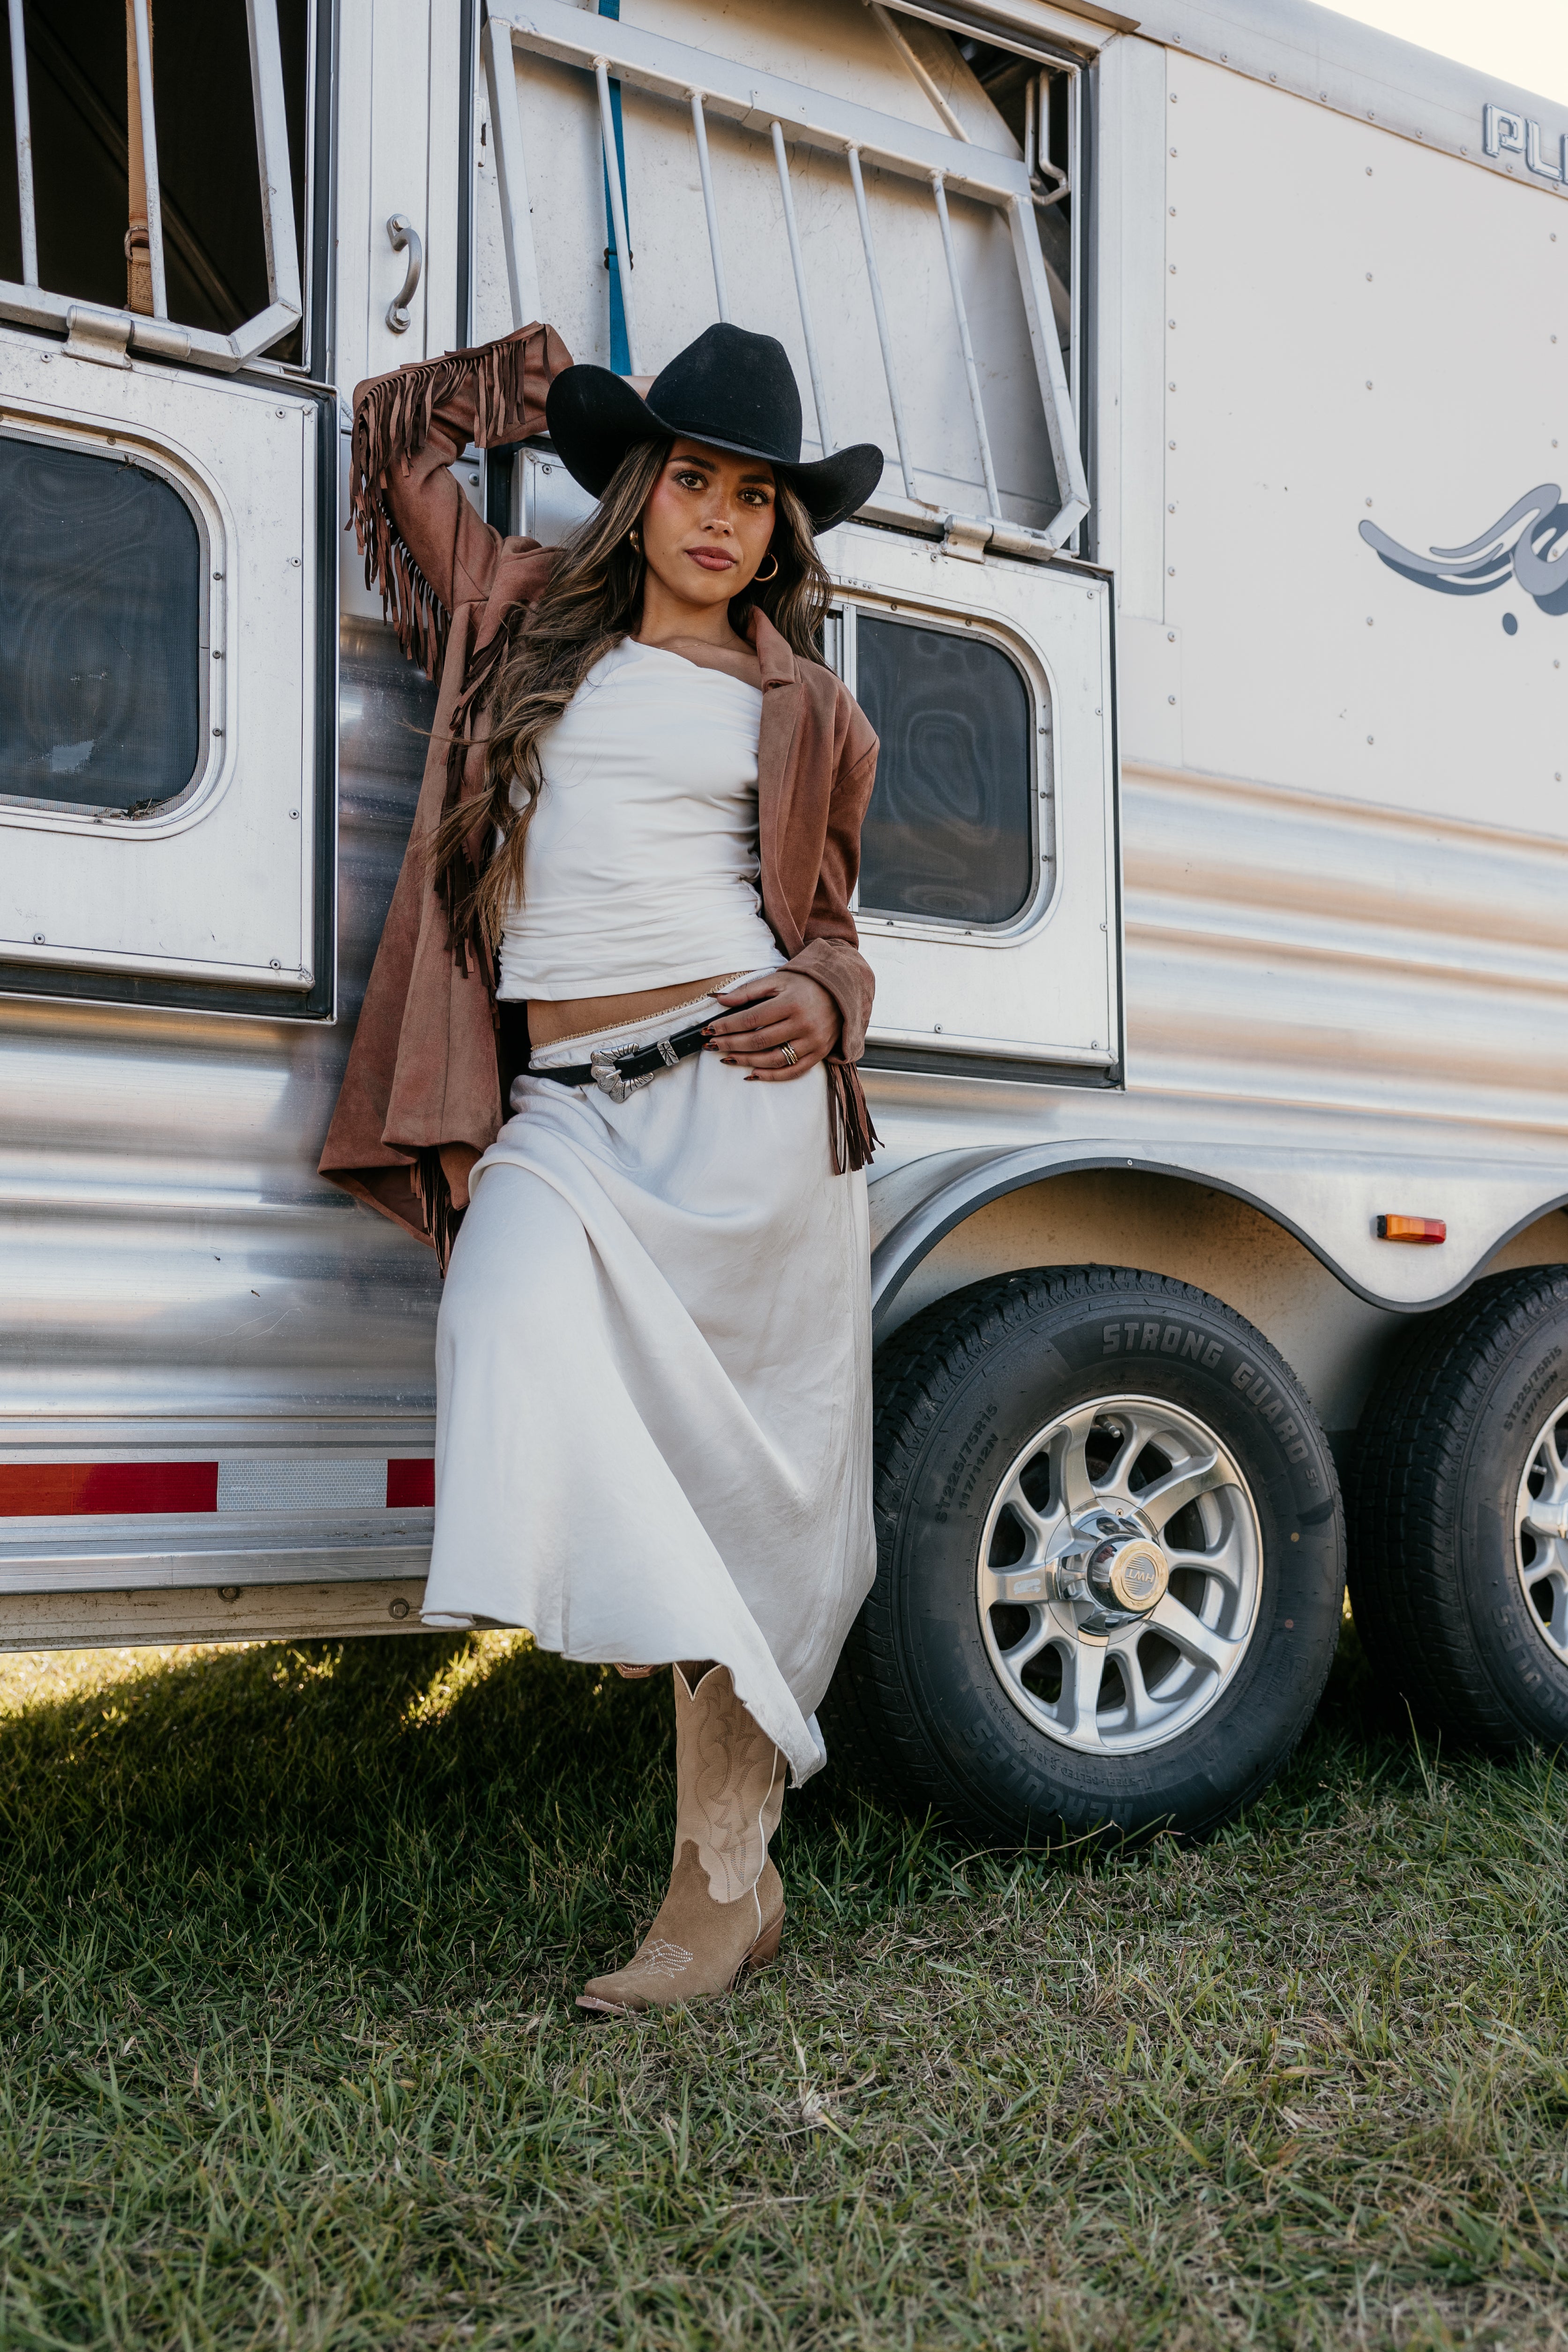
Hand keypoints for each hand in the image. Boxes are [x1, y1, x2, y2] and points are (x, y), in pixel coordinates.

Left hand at [705, 970, 838, 1079]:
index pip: (751, 1018)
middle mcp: (803, 1024)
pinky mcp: (819, 1054)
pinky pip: (792, 1071)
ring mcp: (812, 1042)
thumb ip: (748, 991)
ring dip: (746, 1061)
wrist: (841, 992)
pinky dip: (771, 1076)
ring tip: (727, 1058)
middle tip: (712, 1046)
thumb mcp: (777, 980)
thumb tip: (719, 1000)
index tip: (710, 1030)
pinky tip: (752, 1074)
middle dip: (731, 1044)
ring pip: (773, 1059)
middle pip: (759, 1040)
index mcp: (790, 1003)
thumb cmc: (805, 984)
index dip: (727, 1026)